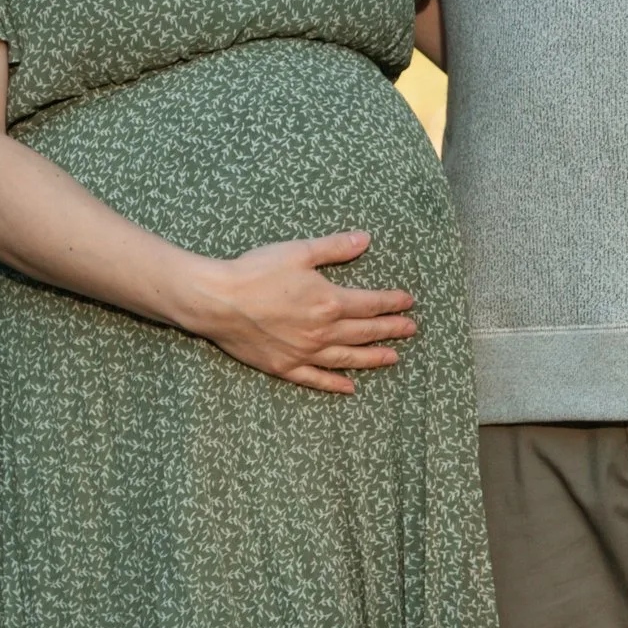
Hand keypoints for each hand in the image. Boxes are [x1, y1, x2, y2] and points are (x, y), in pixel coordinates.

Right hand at [187, 233, 416, 394]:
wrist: (217, 301)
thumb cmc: (255, 272)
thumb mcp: (299, 252)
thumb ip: (335, 248)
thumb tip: (366, 240)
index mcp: (329, 302)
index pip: (370, 303)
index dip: (392, 302)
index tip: (408, 303)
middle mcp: (322, 332)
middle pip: (364, 331)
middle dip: (390, 330)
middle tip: (410, 330)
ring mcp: (304, 353)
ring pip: (347, 358)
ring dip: (373, 358)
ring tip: (393, 358)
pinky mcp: (284, 366)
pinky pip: (316, 379)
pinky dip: (334, 384)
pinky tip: (350, 387)